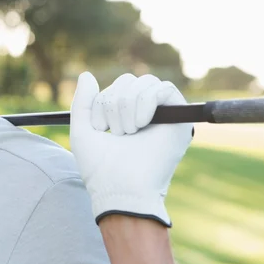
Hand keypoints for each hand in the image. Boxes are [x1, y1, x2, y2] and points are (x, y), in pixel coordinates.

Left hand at [70, 72, 192, 226]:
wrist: (118, 189)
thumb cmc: (100, 167)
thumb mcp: (82, 130)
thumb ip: (82, 102)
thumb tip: (86, 74)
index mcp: (127, 115)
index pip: (117, 86)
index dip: (103, 100)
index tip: (100, 127)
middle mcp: (148, 113)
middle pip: (129, 80)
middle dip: (113, 104)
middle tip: (116, 133)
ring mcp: (165, 116)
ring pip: (145, 82)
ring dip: (127, 107)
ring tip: (128, 133)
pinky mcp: (180, 120)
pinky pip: (164, 88)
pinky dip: (145, 102)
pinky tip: (140, 125)